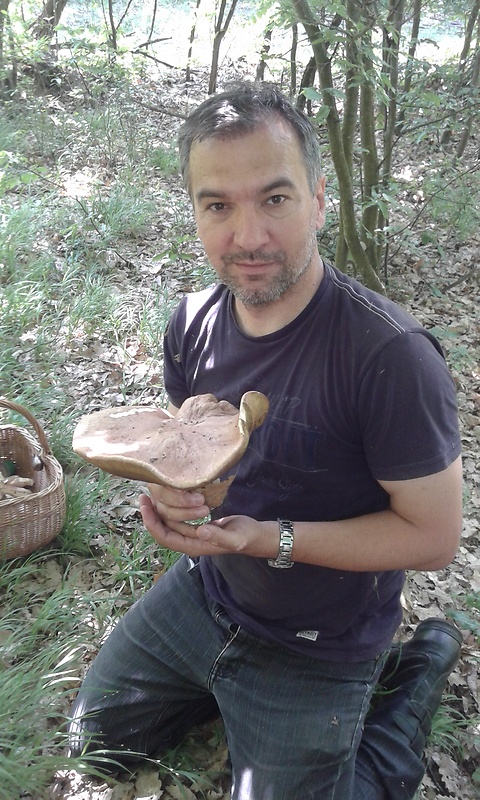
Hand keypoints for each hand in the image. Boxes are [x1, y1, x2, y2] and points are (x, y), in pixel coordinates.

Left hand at [139, 486, 274, 557]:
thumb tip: (200, 531)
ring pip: (169, 523)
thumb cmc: (248, 537)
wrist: (257, 535)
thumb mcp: (236, 537)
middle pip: (162, 530)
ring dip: (158, 510)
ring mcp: (193, 533)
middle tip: (142, 496)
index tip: (145, 508)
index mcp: (195, 547)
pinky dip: (170, 507)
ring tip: (150, 493)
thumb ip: (218, 536)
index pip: (165, 538)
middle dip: (150, 515)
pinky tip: (168, 495)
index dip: (152, 524)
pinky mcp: (198, 525)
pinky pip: (178, 518)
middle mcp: (190, 541)